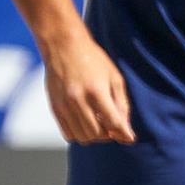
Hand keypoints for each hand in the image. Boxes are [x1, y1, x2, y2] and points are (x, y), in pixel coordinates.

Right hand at [40, 29, 132, 144]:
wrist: (63, 46)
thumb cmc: (93, 61)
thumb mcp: (114, 78)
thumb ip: (122, 105)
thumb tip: (127, 132)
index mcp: (96, 91)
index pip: (113, 123)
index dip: (124, 134)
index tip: (129, 137)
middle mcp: (78, 100)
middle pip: (97, 134)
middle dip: (109, 135)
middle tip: (113, 127)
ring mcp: (64, 105)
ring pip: (82, 137)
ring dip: (95, 136)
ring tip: (100, 124)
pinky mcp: (54, 107)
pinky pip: (68, 134)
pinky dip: (80, 134)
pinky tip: (86, 123)